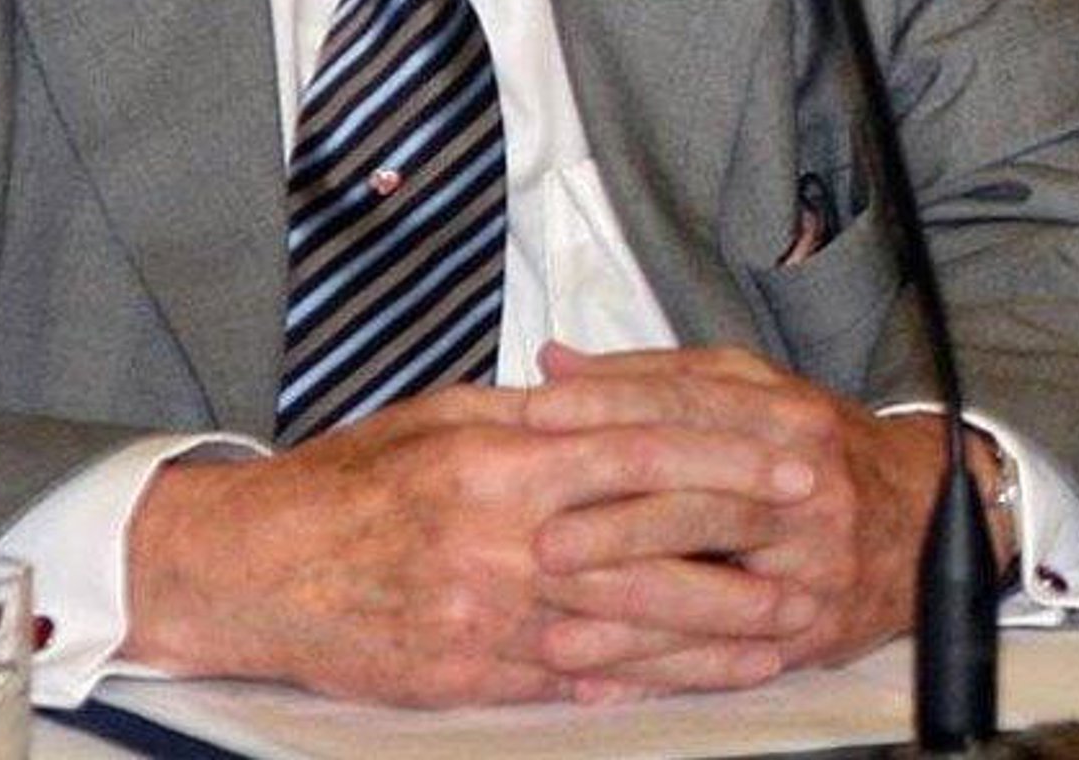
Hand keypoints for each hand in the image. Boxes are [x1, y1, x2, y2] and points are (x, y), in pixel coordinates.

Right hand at [122, 377, 824, 705]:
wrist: (262, 570)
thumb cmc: (347, 482)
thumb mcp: (437, 416)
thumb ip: (527, 413)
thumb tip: (600, 400)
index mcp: (497, 457)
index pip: (638, 447)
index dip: (724, 455)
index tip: (786, 456)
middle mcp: (504, 538)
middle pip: (652, 542)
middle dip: (744, 546)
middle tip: (816, 544)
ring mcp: (494, 615)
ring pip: (630, 624)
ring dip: (716, 630)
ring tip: (784, 626)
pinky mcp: (478, 676)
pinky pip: (579, 677)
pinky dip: (646, 677)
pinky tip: (699, 676)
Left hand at [521, 344, 963, 698]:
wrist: (925, 515)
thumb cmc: (815, 444)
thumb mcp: (747, 388)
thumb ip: (649, 375)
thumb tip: (555, 362)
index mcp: (783, 414)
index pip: (686, 405)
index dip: (608, 408)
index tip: (538, 416)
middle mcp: (803, 486)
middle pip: (701, 503)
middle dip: (615, 525)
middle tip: (541, 540)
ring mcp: (813, 564)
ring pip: (714, 589)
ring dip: (630, 615)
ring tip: (557, 629)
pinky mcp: (812, 630)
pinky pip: (728, 659)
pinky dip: (662, 672)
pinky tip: (605, 681)